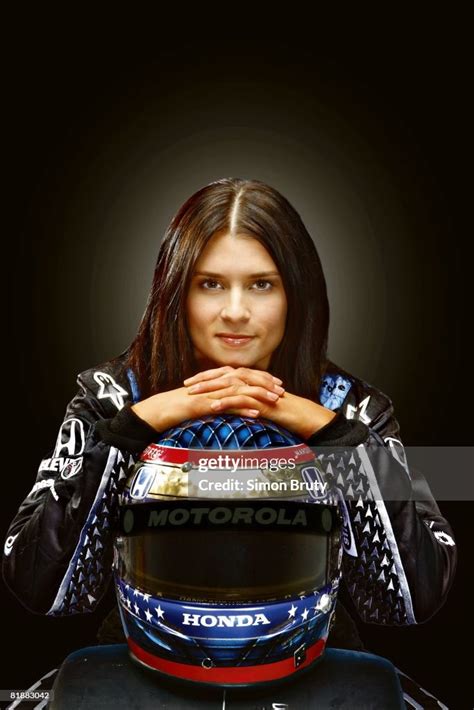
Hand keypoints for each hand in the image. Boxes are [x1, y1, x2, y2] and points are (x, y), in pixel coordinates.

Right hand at [131, 368, 281, 432]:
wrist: (161, 409)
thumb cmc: (181, 407)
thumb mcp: (204, 401)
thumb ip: (219, 399)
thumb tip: (234, 404)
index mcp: (216, 380)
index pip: (243, 375)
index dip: (261, 378)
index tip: (277, 382)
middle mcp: (216, 383)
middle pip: (246, 379)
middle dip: (266, 383)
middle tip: (282, 389)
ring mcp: (211, 393)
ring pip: (240, 391)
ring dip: (260, 395)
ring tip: (275, 400)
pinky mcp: (206, 404)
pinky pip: (227, 406)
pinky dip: (243, 409)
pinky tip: (256, 413)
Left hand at [184, 366, 335, 438]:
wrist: (300, 414)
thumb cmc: (280, 410)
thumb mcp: (257, 404)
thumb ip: (242, 401)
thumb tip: (226, 403)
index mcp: (249, 379)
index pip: (223, 374)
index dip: (206, 377)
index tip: (190, 382)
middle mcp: (251, 380)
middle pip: (223, 376)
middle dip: (202, 380)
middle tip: (186, 385)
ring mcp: (256, 388)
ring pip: (229, 385)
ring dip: (209, 390)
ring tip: (193, 395)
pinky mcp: (261, 400)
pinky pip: (241, 399)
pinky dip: (226, 401)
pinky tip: (213, 406)